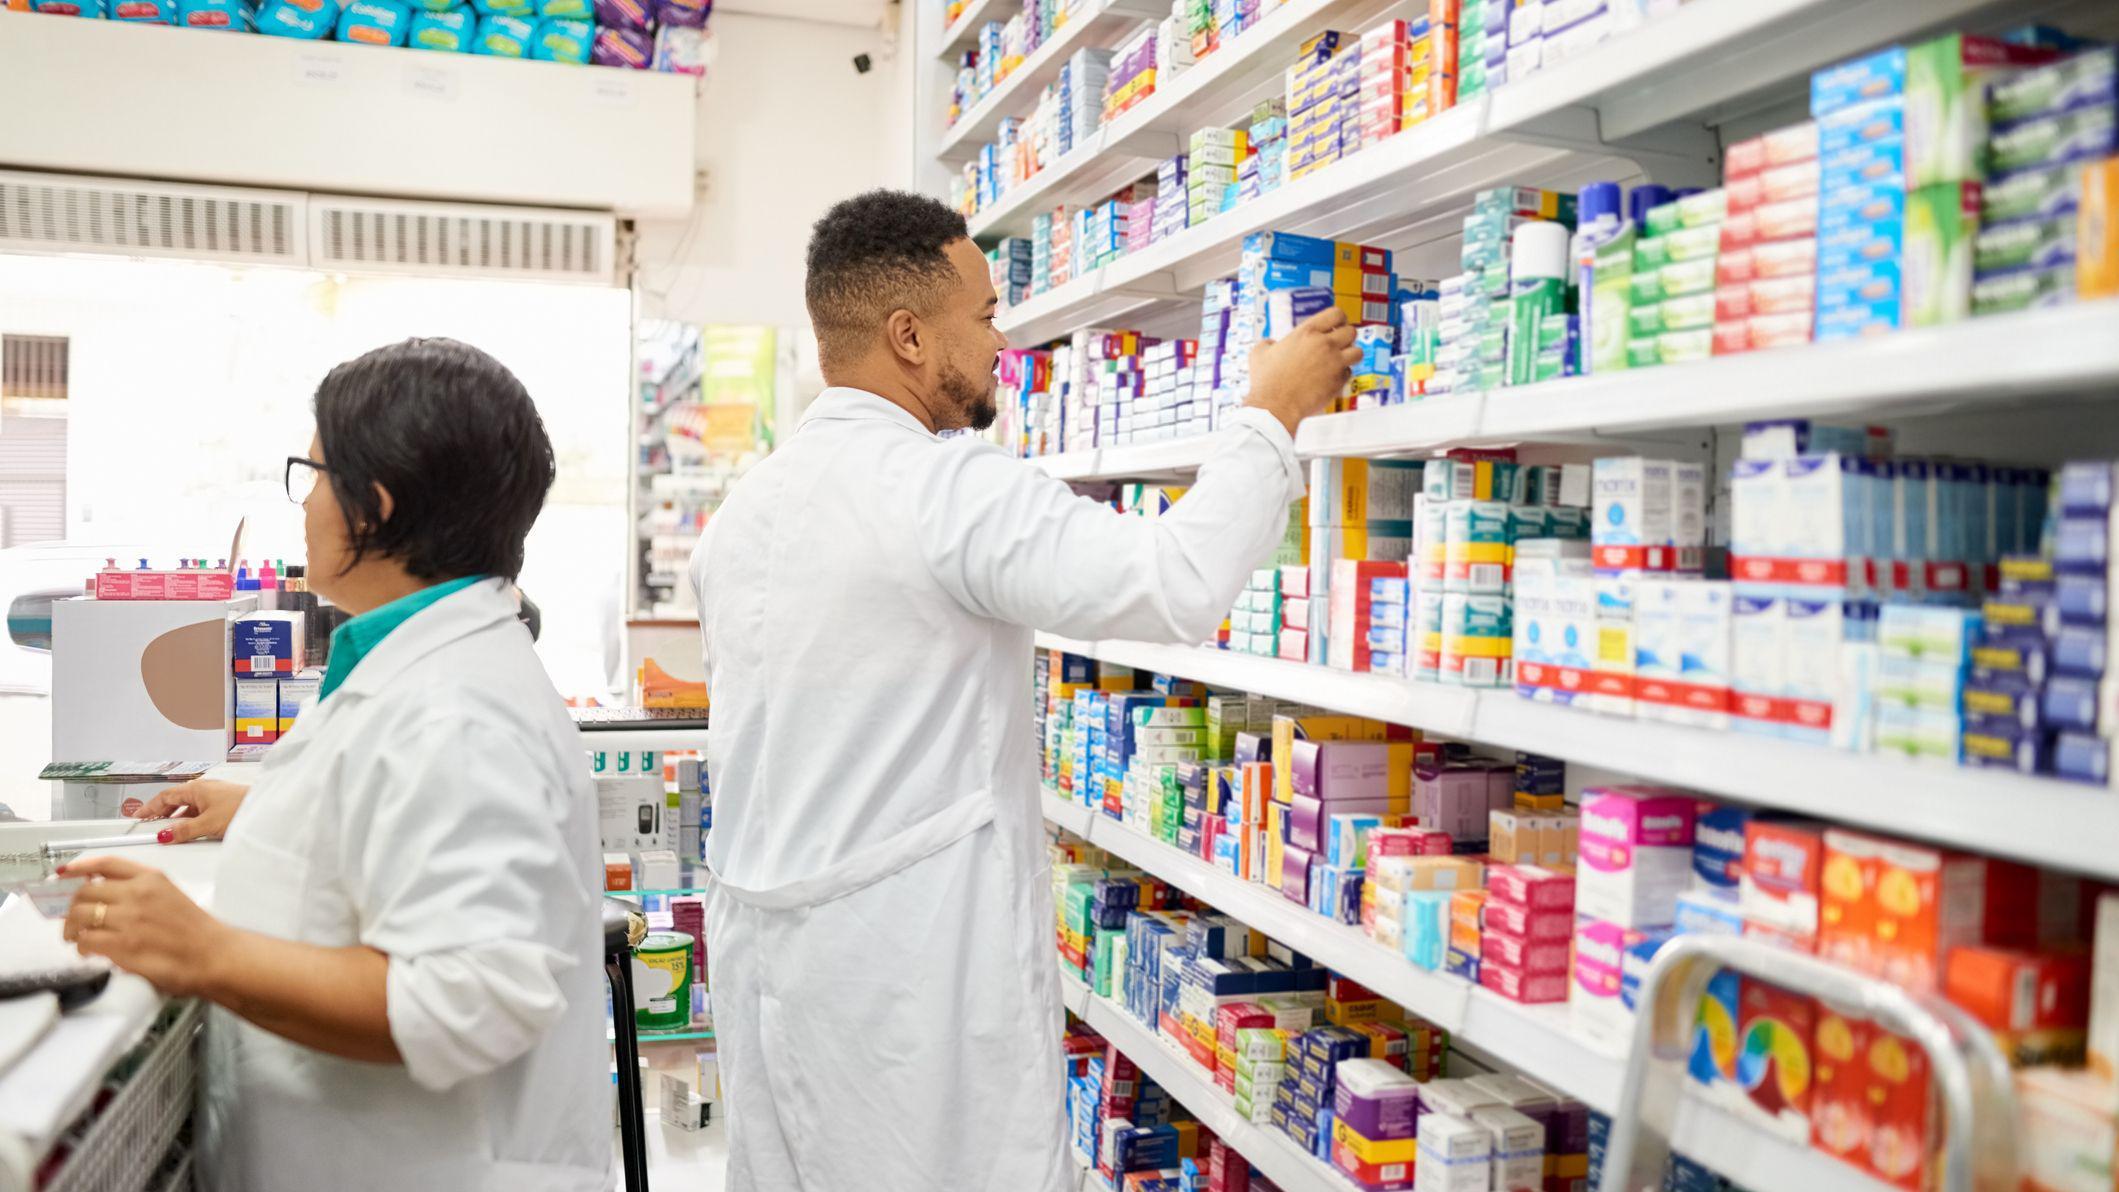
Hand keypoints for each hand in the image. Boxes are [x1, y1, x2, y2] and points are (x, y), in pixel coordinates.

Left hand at [60, 856, 230, 998]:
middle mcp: (138, 894)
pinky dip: (82, 947)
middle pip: (85, 892)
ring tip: (77, 938)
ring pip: (80, 916)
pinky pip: (86, 940)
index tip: (64, 873)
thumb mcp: (171, 895)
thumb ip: (141, 891)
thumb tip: (105, 898)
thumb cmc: (197, 931)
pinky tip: (89, 951)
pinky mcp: (123, 945)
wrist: (215, 955)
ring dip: (72, 929)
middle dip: (72, 907)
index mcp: (152, 879)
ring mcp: (129, 919)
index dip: (79, 867)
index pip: (106, 864)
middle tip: (73, 920)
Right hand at [130, 779, 249, 843]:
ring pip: (188, 806)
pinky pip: (200, 810)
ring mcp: (215, 796)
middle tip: (148, 825)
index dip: (150, 806)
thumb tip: (165, 835)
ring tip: (167, 830)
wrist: (268, 808)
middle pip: (176, 800)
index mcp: (197, 788)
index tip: (138, 816)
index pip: (166, 796)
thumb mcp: (208, 823)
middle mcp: (204, 789)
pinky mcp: (223, 804)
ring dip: (176, 817)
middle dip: (161, 812)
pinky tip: (189, 829)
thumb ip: (184, 830)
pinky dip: (190, 819)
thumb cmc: (241, 808)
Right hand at [1244, 307, 1362, 434]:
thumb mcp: (1259, 353)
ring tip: (1341, 359)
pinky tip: (1332, 377)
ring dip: (1350, 355)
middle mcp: (1324, 344)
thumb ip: (1268, 343)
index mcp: (1306, 332)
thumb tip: (1271, 344)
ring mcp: (1334, 363)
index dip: (1339, 319)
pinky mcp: (1338, 381)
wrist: (1275, 406)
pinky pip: (1349, 373)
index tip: (1336, 325)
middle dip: (1346, 337)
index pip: (1336, 314)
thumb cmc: (1266, 381)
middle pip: (1351, 331)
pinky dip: (1343, 374)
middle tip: (1339, 343)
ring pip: (1357, 352)